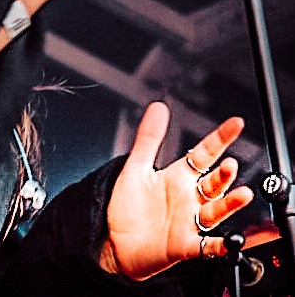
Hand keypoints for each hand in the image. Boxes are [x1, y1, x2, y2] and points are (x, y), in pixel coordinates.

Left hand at [101, 102, 253, 279]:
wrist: (114, 241)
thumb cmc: (127, 206)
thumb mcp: (136, 167)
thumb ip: (148, 138)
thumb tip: (158, 107)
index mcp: (179, 177)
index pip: (205, 154)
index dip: (220, 138)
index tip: (236, 123)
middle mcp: (188, 198)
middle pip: (213, 183)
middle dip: (224, 175)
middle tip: (229, 164)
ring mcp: (188, 222)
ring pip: (215, 211)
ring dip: (229, 204)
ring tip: (241, 193)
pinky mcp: (184, 246)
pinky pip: (207, 246)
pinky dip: (219, 244)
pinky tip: (228, 240)